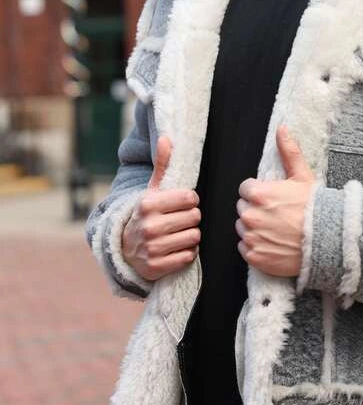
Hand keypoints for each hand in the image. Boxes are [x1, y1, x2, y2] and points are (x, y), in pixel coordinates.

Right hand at [122, 135, 200, 280]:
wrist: (125, 250)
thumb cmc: (147, 215)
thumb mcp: (152, 191)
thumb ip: (162, 165)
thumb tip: (167, 138)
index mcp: (148, 204)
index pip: (190, 198)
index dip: (190, 200)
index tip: (181, 204)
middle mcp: (148, 226)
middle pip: (195, 218)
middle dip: (191, 218)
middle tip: (179, 220)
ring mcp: (152, 248)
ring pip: (195, 237)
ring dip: (190, 236)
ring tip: (178, 233)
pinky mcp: (157, 267)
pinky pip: (189, 256)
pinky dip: (187, 253)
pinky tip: (176, 248)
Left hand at [235, 125, 315, 277]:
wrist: (329, 241)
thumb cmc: (316, 207)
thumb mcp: (303, 176)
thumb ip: (288, 151)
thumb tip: (282, 128)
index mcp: (259, 194)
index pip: (245, 189)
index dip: (259, 192)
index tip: (273, 198)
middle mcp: (251, 216)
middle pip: (243, 208)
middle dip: (255, 209)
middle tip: (276, 213)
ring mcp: (252, 238)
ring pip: (243, 228)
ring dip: (254, 228)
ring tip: (276, 229)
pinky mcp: (255, 257)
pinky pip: (245, 248)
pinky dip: (256, 246)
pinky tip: (273, 243)